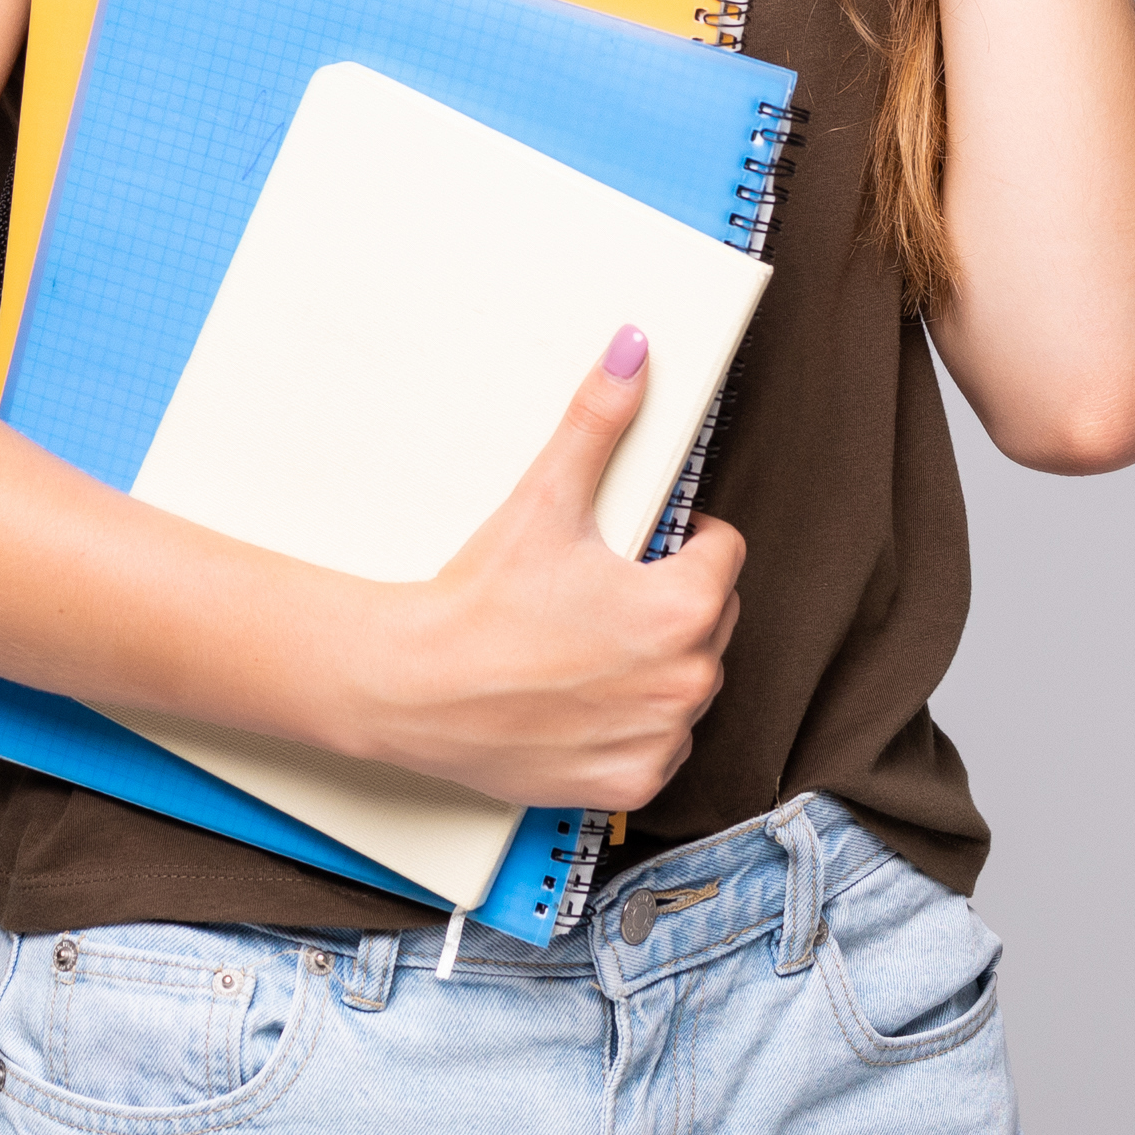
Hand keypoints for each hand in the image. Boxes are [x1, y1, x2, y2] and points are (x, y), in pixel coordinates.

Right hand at [346, 329, 743, 810]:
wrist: (411, 687)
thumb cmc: (478, 600)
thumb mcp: (544, 500)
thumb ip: (599, 422)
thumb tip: (633, 353)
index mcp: (682, 607)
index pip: (723, 554)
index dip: (680, 541)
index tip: (636, 547)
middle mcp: (687, 679)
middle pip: (710, 620)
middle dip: (668, 602)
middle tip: (594, 597)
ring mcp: (660, 737)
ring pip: (687, 684)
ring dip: (654, 667)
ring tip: (581, 650)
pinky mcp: (629, 781)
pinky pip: (659, 746)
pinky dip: (630, 728)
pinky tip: (579, 703)